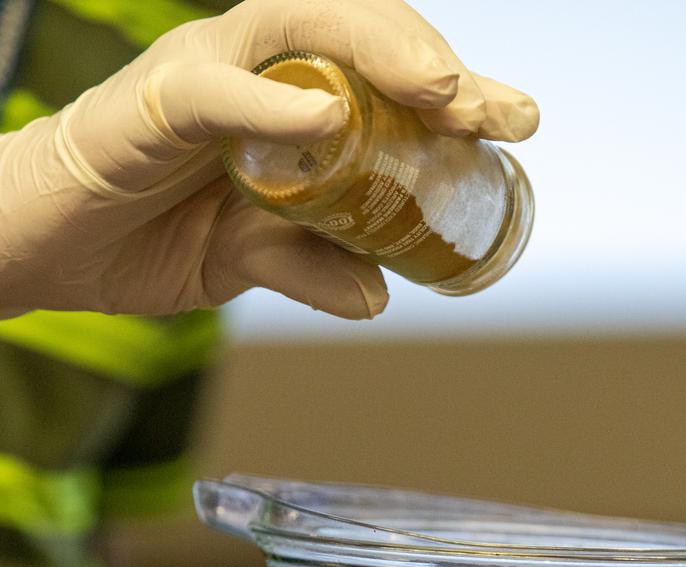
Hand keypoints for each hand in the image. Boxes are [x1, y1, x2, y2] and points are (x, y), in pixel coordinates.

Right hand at [0, 0, 538, 319]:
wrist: (50, 248)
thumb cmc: (146, 234)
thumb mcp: (247, 261)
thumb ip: (311, 268)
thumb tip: (380, 298)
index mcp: (286, 103)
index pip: (380, 78)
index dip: (452, 95)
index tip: (516, 125)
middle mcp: (254, 71)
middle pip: (356, 37)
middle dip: (434, 67)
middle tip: (496, 111)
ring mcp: (205, 75)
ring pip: (297, 29)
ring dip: (374, 53)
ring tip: (440, 91)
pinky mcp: (153, 102)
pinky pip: (216, 89)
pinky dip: (271, 104)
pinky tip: (326, 121)